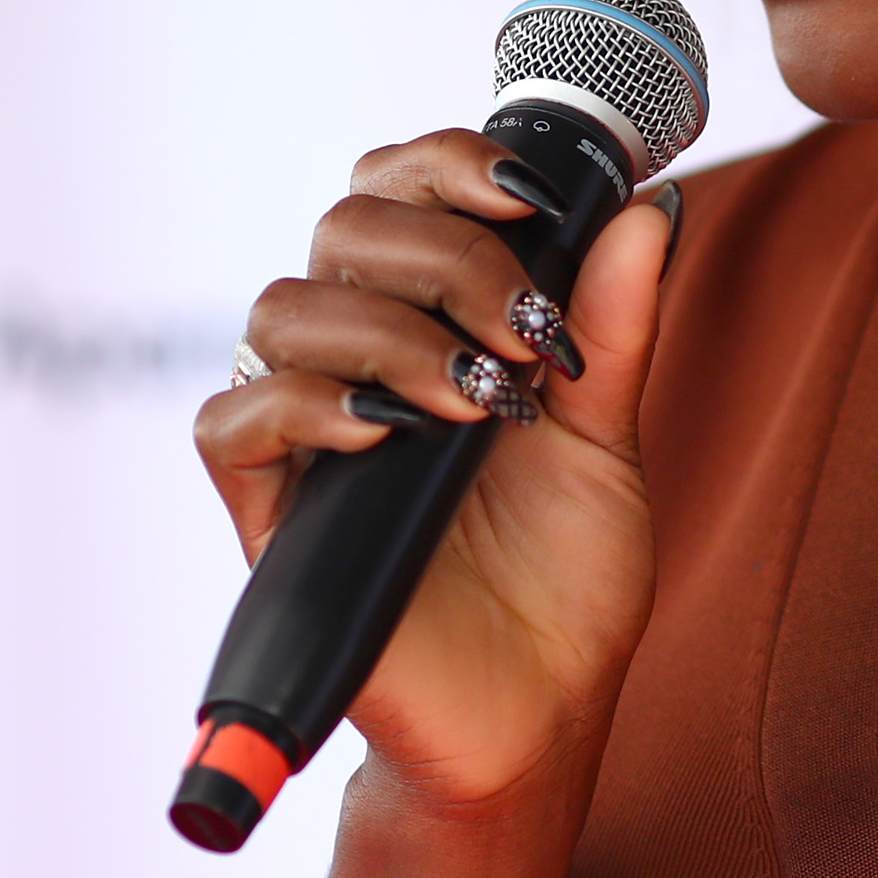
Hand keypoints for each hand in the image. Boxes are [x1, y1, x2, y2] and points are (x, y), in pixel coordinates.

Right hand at [192, 131, 676, 813]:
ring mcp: (307, 434)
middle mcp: (355, 359)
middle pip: (343, 227)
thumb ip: (614, 323)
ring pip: (283, 308)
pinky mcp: (270, 514)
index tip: (535, 197)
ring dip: (393, 330)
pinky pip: (235, 422)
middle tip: (525, 332)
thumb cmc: (563, 577)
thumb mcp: (607, 435)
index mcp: (427, 320)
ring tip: (480, 397)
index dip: (449, 165)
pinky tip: (391, 433)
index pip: (396, 189)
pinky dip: (306, 405)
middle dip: (446, 255)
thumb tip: (642, 204)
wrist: (540, 713)